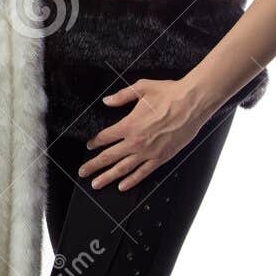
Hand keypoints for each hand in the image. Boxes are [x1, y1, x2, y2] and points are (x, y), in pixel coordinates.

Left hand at [77, 78, 207, 191]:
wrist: (193, 103)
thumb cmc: (169, 94)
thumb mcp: (142, 88)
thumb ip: (122, 96)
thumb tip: (106, 101)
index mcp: (129, 125)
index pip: (105, 137)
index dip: (95, 142)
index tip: (90, 146)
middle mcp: (135, 142)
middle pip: (108, 157)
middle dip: (93, 165)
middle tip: (82, 173)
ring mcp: (148, 152)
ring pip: (123, 168)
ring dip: (107, 177)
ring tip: (96, 184)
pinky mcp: (161, 158)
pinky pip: (143, 173)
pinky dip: (131, 181)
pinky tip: (122, 186)